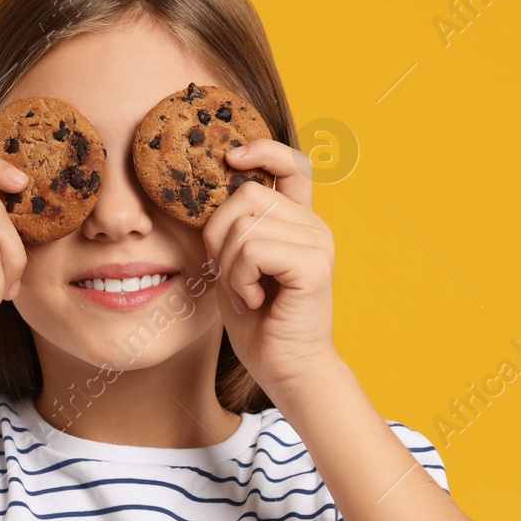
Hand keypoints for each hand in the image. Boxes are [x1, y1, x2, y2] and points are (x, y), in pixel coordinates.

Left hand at [196, 140, 340, 393]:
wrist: (287, 370)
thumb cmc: (259, 323)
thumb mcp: (235, 266)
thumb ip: (231, 230)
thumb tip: (203, 194)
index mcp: (298, 222)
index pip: (291, 165)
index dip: (263, 150)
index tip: (231, 157)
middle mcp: (313, 226)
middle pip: (245, 195)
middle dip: (219, 236)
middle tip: (231, 277)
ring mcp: (317, 242)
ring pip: (244, 225)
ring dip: (228, 266)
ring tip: (245, 294)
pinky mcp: (313, 264)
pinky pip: (252, 249)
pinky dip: (239, 278)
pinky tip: (253, 300)